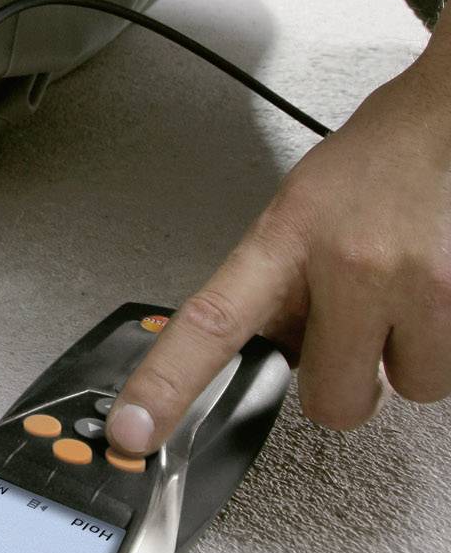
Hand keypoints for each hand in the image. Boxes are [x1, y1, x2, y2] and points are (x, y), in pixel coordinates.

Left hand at [106, 35, 450, 454]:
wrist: (449, 121)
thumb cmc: (377, 162)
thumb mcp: (302, 210)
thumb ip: (278, 284)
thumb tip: (265, 354)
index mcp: (287, 238)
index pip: (211, 322)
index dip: (167, 386)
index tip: (132, 431)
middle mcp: (350, 265)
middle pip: (334, 400)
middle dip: (347, 382)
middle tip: (357, 332)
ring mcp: (417, 285)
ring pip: (408, 387)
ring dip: (406, 357)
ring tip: (407, 295)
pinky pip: (447, 367)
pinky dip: (442, 341)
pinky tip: (434, 290)